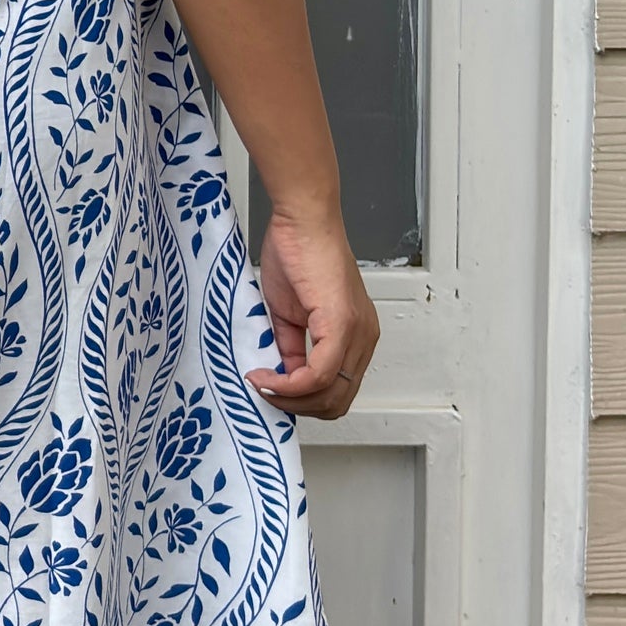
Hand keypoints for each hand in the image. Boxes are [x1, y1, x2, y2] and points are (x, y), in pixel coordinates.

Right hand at [247, 204, 378, 420]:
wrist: (302, 218)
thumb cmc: (297, 252)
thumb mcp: (290, 313)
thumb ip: (292, 347)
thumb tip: (284, 377)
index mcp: (356, 335)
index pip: (337, 391)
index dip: (301, 401)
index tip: (267, 389)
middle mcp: (364, 337)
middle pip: (336, 402)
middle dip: (296, 407)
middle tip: (264, 392)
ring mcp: (357, 332)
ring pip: (330, 395)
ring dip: (290, 399)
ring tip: (261, 382)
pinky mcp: (341, 324)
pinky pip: (319, 374)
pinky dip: (290, 385)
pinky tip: (267, 376)